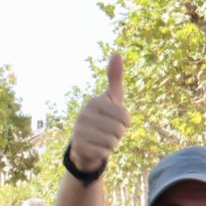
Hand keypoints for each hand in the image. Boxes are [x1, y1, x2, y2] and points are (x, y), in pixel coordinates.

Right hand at [67, 52, 129, 171]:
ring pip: (112, 141)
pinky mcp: (79, 146)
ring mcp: (80, 130)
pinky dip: (105, 152)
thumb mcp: (111, 98)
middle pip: (119, 130)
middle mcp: (85, 113)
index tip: (115, 120)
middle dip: (118, 134)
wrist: (85, 142)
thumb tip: (117, 52)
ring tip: (102, 139)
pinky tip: (97, 148)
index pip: (125, 116)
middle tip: (108, 131)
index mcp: (95, 101)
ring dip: (112, 144)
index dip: (125, 122)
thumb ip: (115, 78)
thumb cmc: (104, 117)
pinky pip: (104, 152)